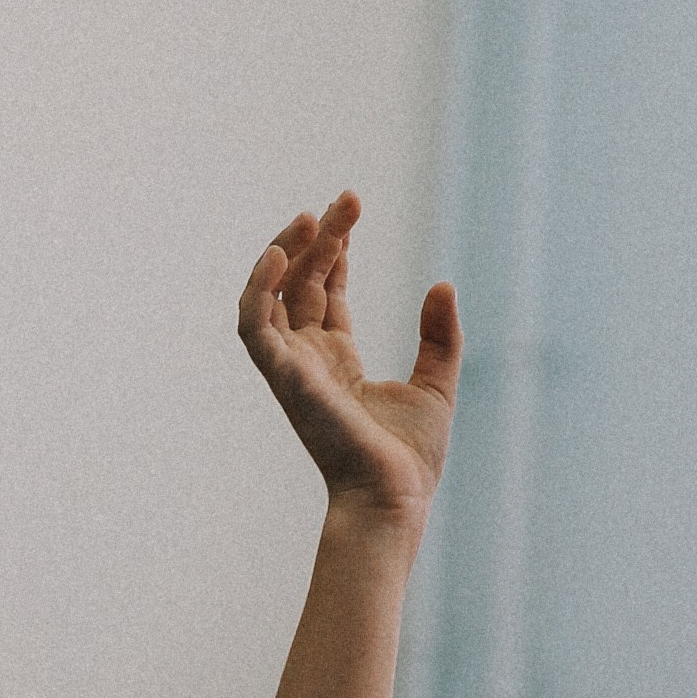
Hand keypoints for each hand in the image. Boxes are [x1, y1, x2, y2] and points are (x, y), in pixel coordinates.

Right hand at [239, 196, 461, 526]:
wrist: (395, 498)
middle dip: (320, 237)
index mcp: (336, 360)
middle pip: (300, 281)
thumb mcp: (437, 384)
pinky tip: (283, 254)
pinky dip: (259, 288)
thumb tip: (443, 284)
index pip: (322, 289)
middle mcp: (307, 359)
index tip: (351, 208)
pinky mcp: (284, 378)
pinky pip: (253, 325)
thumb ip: (439, 335)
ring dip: (284, 252)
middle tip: (347, 199)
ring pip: (270, 295)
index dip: (334, 247)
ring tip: (311, 216)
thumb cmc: (410, 459)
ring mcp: (291, 368)